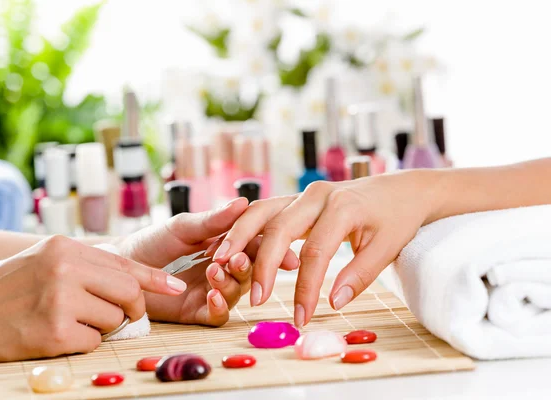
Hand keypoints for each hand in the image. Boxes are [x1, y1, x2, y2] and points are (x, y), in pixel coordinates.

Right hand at [0, 235, 185, 365]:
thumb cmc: (12, 287)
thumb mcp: (49, 260)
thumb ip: (90, 266)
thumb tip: (137, 284)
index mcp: (65, 247)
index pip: (123, 262)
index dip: (154, 278)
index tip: (176, 287)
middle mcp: (65, 268)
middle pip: (128, 292)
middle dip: (133, 308)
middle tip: (122, 314)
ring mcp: (59, 300)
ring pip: (113, 319)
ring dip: (101, 326)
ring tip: (70, 319)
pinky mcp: (54, 332)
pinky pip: (94, 342)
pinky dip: (83, 342)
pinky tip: (57, 333)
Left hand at [119, 198, 298, 325]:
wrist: (123, 265)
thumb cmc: (153, 241)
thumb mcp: (183, 226)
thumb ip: (213, 221)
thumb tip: (243, 202)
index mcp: (226, 245)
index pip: (255, 245)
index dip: (269, 248)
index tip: (278, 249)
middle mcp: (225, 269)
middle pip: (251, 269)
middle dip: (249, 266)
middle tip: (237, 260)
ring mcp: (213, 291)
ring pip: (238, 292)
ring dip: (230, 283)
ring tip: (213, 273)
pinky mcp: (198, 312)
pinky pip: (219, 315)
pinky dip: (220, 307)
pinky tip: (212, 296)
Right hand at [212, 171, 437, 326]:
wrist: (400, 190)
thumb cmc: (396, 219)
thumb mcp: (387, 248)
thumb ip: (359, 276)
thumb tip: (332, 303)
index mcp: (343, 206)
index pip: (315, 252)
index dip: (305, 288)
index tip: (301, 318)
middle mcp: (317, 195)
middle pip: (278, 228)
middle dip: (263, 266)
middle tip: (256, 300)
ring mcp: (304, 194)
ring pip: (262, 211)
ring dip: (240, 237)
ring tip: (221, 262)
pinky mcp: (297, 198)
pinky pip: (266, 211)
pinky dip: (246, 228)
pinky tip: (233, 248)